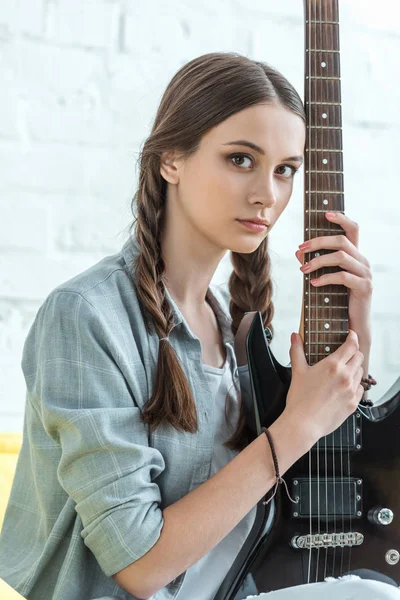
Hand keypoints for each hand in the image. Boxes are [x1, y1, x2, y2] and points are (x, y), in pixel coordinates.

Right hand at [284, 329, 364, 443]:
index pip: (351, 345)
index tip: (351, 335)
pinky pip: (360, 389)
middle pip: (359, 357)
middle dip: (354, 353)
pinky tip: (345, 387)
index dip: (353, 337)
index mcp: (333, 366)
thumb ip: (296, 350)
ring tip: (344, 372)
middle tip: (346, 354)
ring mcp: (351, 390)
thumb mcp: (297, 371)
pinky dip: (355, 385)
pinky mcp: (353, 403)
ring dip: (355, 369)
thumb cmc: (299, 399)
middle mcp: (345, 376)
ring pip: (361, 373)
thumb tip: (295, 336)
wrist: (303, 424)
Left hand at [295, 211, 372, 337]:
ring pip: (341, 257)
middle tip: (300, 249)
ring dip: (318, 261)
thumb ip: (314, 264)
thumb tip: (298, 252)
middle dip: (318, 242)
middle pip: (342, 240)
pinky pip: (343, 277)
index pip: (353, 229)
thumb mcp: (324, 278)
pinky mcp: (364, 287)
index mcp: (355, 256)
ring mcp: (365, 274)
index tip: (324, 214)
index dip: (341, 219)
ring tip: (303, 269)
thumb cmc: (337, 300)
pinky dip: (325, 278)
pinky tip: (313, 283)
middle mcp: (363, 261)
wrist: (352, 326)